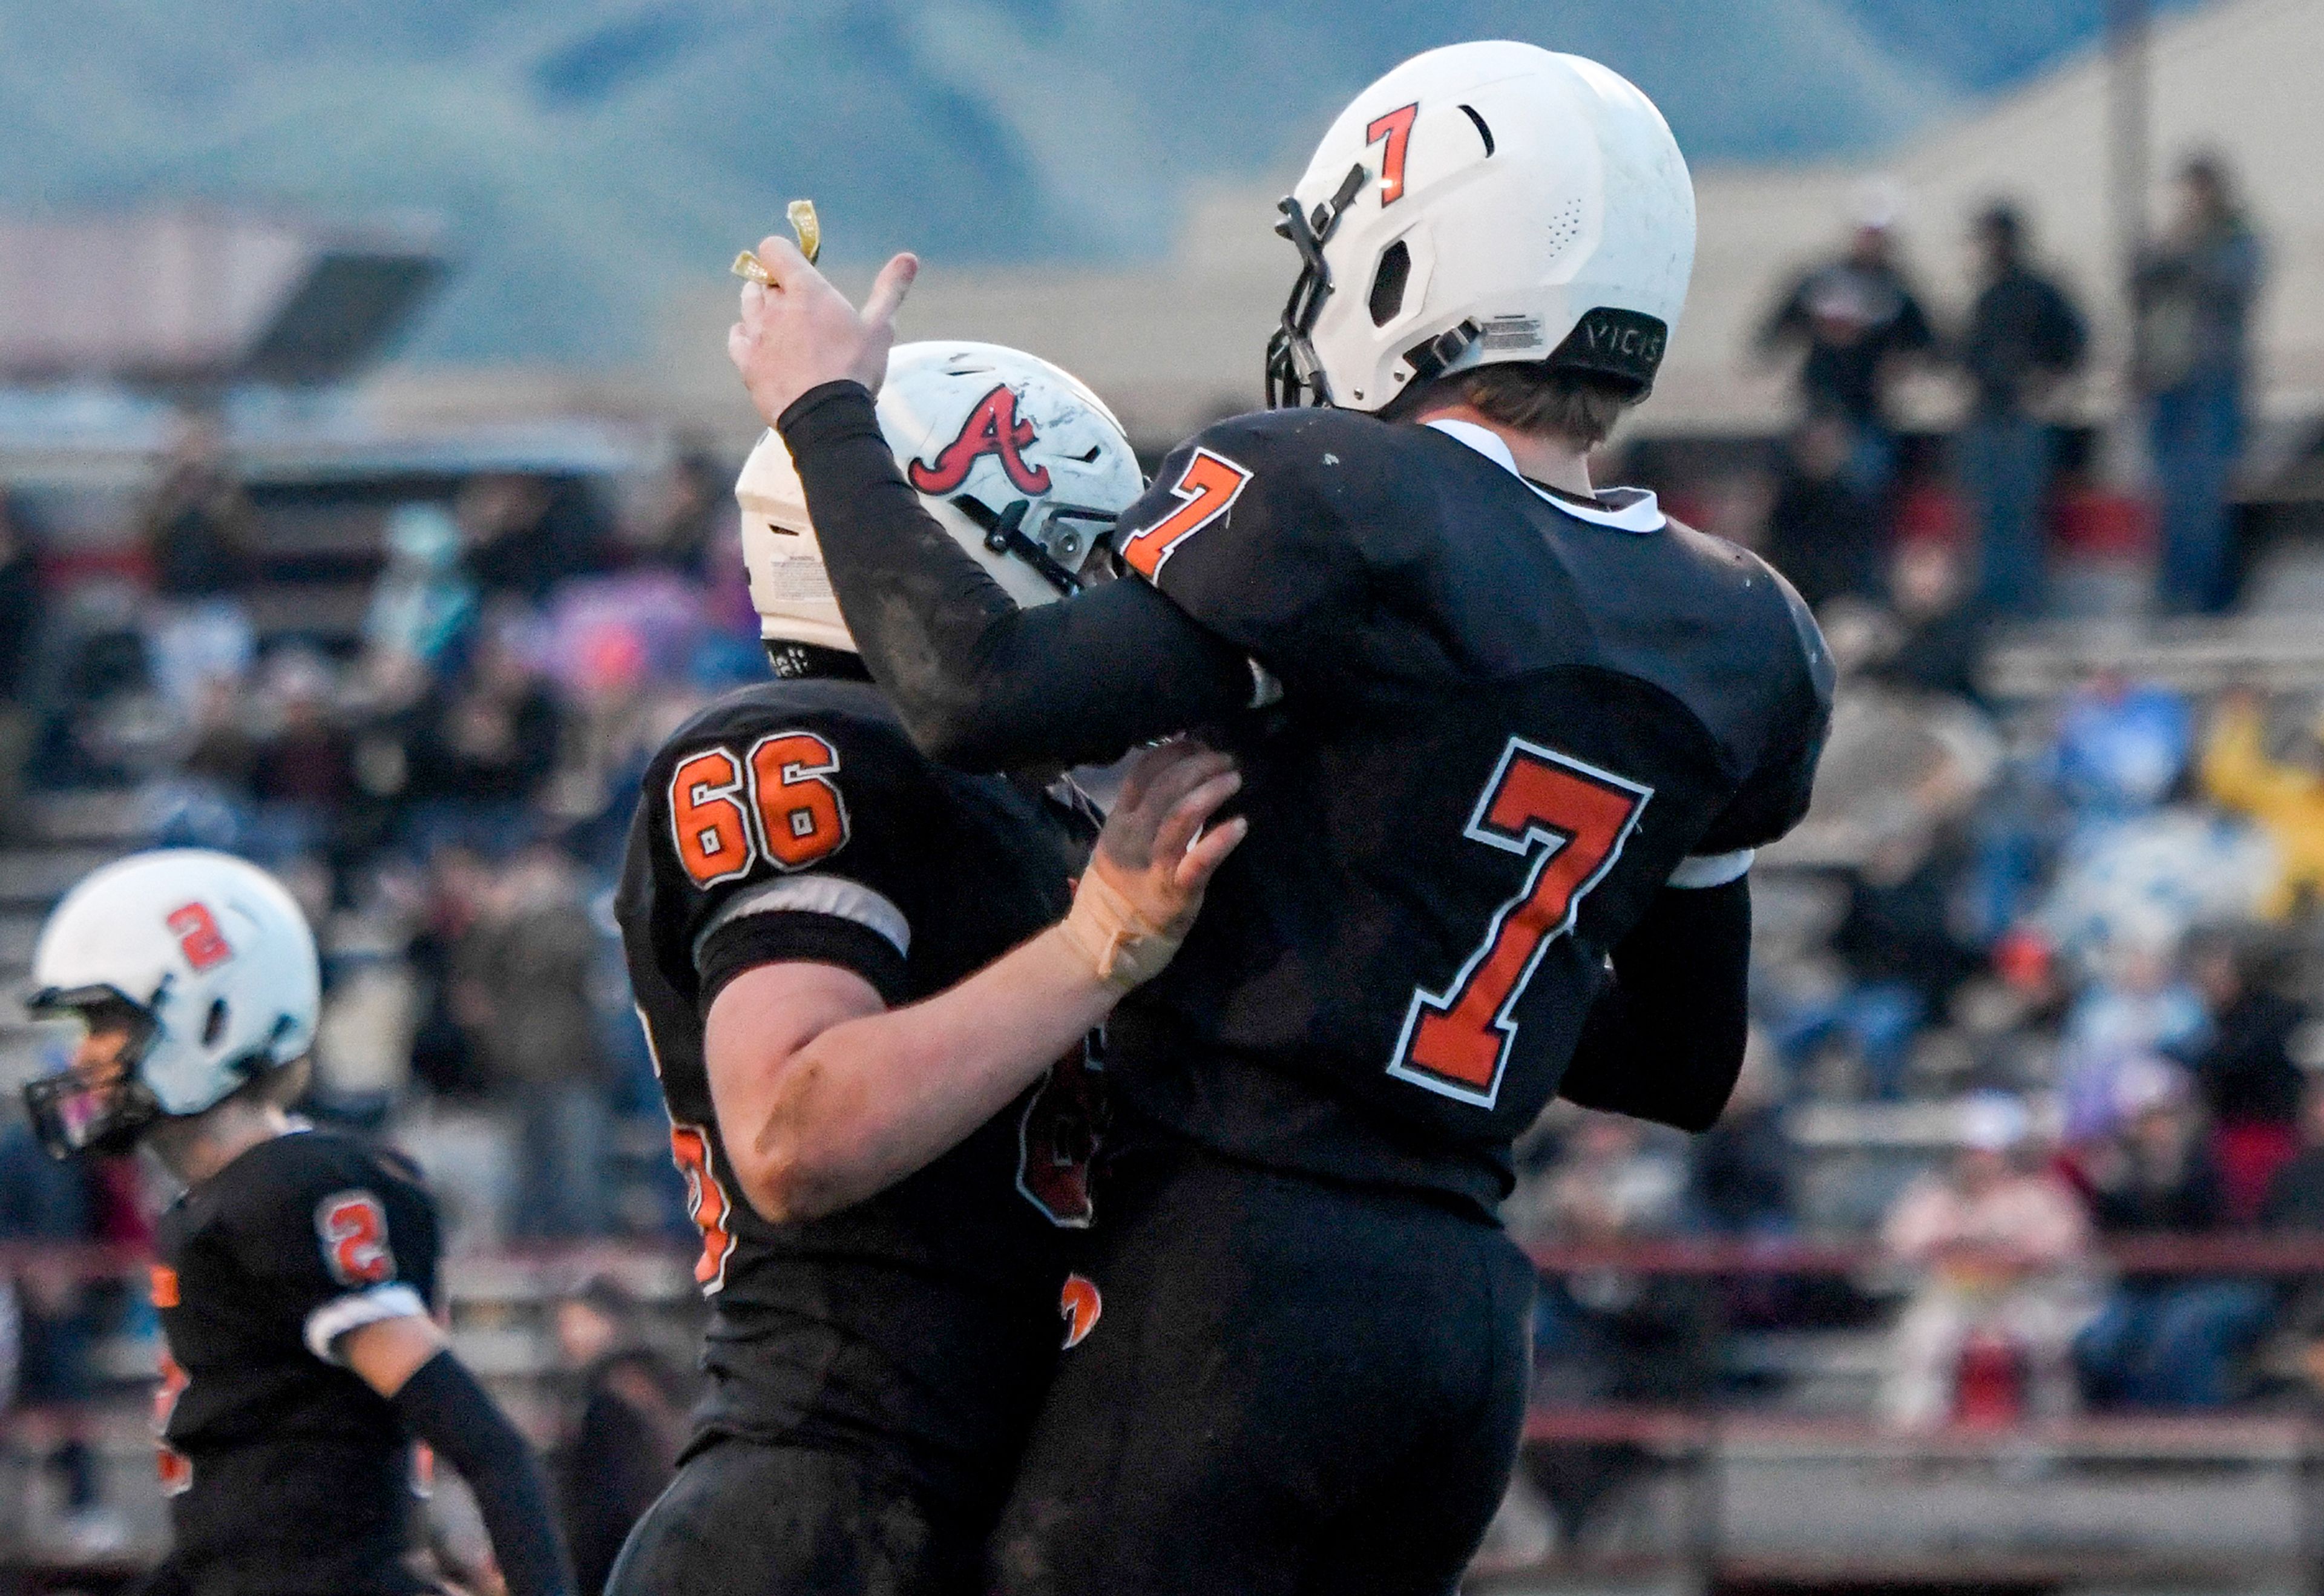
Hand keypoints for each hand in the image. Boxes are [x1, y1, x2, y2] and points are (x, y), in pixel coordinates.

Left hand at [727, 239, 918, 424]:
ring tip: (781, 325)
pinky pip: (737, 336)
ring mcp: (756, 334)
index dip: (783, 255)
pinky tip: (761, 345)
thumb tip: (909, 257)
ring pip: (748, 305)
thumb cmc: (855, 368)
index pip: (774, 249)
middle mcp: (774, 306)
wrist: (826, 417)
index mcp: (805, 290)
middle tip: (799, 306)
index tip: (798, 269)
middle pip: (763, 281)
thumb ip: (890, 289)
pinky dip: (746, 335)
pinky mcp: (746, 361)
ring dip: (760, 306)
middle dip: (777, 287)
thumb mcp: (881, 327)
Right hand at [1088, 741, 1246, 938]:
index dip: (1172, 751)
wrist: (1106, 941)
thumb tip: (1176, 775)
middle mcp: (1133, 836)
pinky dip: (1221, 839)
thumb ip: (1142, 811)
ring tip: (1234, 779)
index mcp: (1119, 820)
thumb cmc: (1120, 888)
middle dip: (1199, 765)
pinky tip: (1240, 824)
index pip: (1142, 772)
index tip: (1197, 743)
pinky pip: (1200, 860)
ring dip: (1211, 791)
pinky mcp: (1175, 890)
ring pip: (1181, 815)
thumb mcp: (1120, 842)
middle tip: (1226, 760)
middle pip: (1166, 786)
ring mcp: (1153, 863)